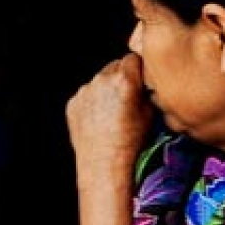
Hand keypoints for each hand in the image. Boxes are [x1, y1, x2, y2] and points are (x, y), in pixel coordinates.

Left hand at [66, 54, 154, 174]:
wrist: (103, 166)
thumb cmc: (130, 143)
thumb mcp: (151, 115)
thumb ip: (148, 91)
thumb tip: (147, 82)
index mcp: (124, 79)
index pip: (134, 58)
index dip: (139, 69)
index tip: (142, 81)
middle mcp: (102, 80)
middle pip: (115, 67)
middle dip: (123, 78)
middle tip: (129, 99)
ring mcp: (84, 91)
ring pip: (100, 81)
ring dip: (107, 90)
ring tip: (114, 114)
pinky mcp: (73, 103)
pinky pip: (87, 96)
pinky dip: (93, 103)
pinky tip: (100, 121)